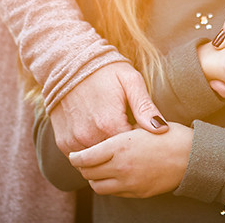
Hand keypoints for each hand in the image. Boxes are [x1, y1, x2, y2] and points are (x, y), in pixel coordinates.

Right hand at [49, 61, 167, 153]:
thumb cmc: (105, 70)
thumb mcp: (130, 81)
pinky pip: (81, 157)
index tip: (139, 128)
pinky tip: (95, 135)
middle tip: (126, 130)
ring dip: (105, 154)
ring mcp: (73, 141)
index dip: (139, 141)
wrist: (68, 62)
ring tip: (110, 133)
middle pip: (115, 158)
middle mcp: (89, 137)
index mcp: (110, 124)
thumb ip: (146, 107)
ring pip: (97, 161)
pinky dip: (89, 152)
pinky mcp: (62, 143)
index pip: (133, 149)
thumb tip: (162, 129)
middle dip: (123, 150)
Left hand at [68, 123, 192, 197]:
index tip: (74, 154)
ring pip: (98, 187)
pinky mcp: (138, 193)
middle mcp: (121, 167)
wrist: (192, 156)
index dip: (75, 157)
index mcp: (119, 146)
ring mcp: (129, 182)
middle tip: (83, 160)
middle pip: (88, 174)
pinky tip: (114, 175)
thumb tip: (104, 132)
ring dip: (94, 179)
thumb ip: (120, 131)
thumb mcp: (143, 125)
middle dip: (83, 168)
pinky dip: (109, 185)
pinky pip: (114, 193)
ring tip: (98, 169)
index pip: (85, 158)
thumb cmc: (169, 134)